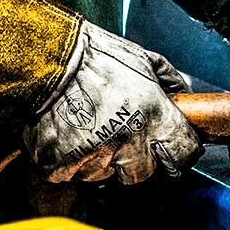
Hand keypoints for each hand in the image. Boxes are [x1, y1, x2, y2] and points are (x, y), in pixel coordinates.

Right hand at [23, 23, 202, 184]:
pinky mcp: (60, 163)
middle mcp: (127, 138)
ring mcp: (93, 154)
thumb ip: (170, 82)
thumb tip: (185, 97)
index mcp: (153, 114)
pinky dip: (66, 160)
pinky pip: (70, 174)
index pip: (183, 154)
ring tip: (86, 126)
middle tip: (118, 133)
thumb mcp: (144, 59)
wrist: (45, 55)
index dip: (177, 152)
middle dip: (133, 158)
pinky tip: (66, 133)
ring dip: (97, 158)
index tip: (168, 149)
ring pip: (103, 174)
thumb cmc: (94, 55)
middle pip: (142, 173)